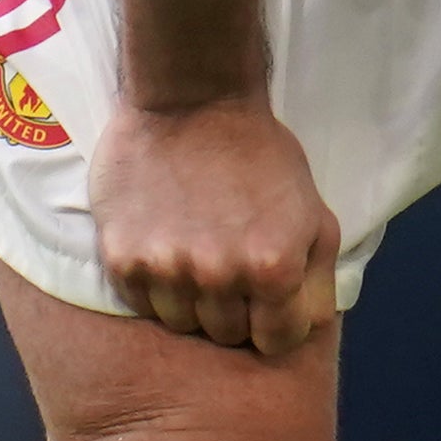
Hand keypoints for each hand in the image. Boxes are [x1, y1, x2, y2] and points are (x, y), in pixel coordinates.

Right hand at [91, 95, 339, 361]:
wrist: (191, 99)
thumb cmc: (260, 155)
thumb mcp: (314, 213)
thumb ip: (317, 280)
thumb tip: (305, 330)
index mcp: (272, 268)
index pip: (277, 341)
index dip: (275, 322)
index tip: (266, 296)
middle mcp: (218, 276)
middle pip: (227, 336)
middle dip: (235, 310)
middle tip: (229, 266)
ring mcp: (166, 269)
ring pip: (181, 324)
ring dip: (191, 300)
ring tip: (194, 253)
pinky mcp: (123, 257)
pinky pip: (141, 303)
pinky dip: (154, 285)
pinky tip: (164, 246)